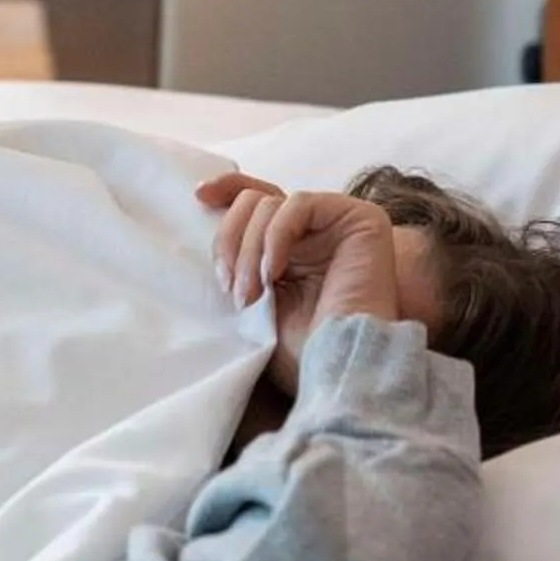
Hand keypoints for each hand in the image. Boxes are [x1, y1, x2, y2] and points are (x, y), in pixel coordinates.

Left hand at [197, 172, 401, 394]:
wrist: (340, 372)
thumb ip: (241, 259)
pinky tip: (274, 273)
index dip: (227, 188)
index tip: (198, 197)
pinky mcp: (360, 220)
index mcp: (294, 247)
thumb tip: (205, 217)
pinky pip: (298, 204)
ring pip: (271, 202)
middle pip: (256, 199)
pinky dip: (275, 237)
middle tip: (231, 288)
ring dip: (250, 250)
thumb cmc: (302, 350)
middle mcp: (317, 231)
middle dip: (231, 241)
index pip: (260, 197)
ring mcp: (339, 224)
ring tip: (251, 295)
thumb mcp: (256, 300)